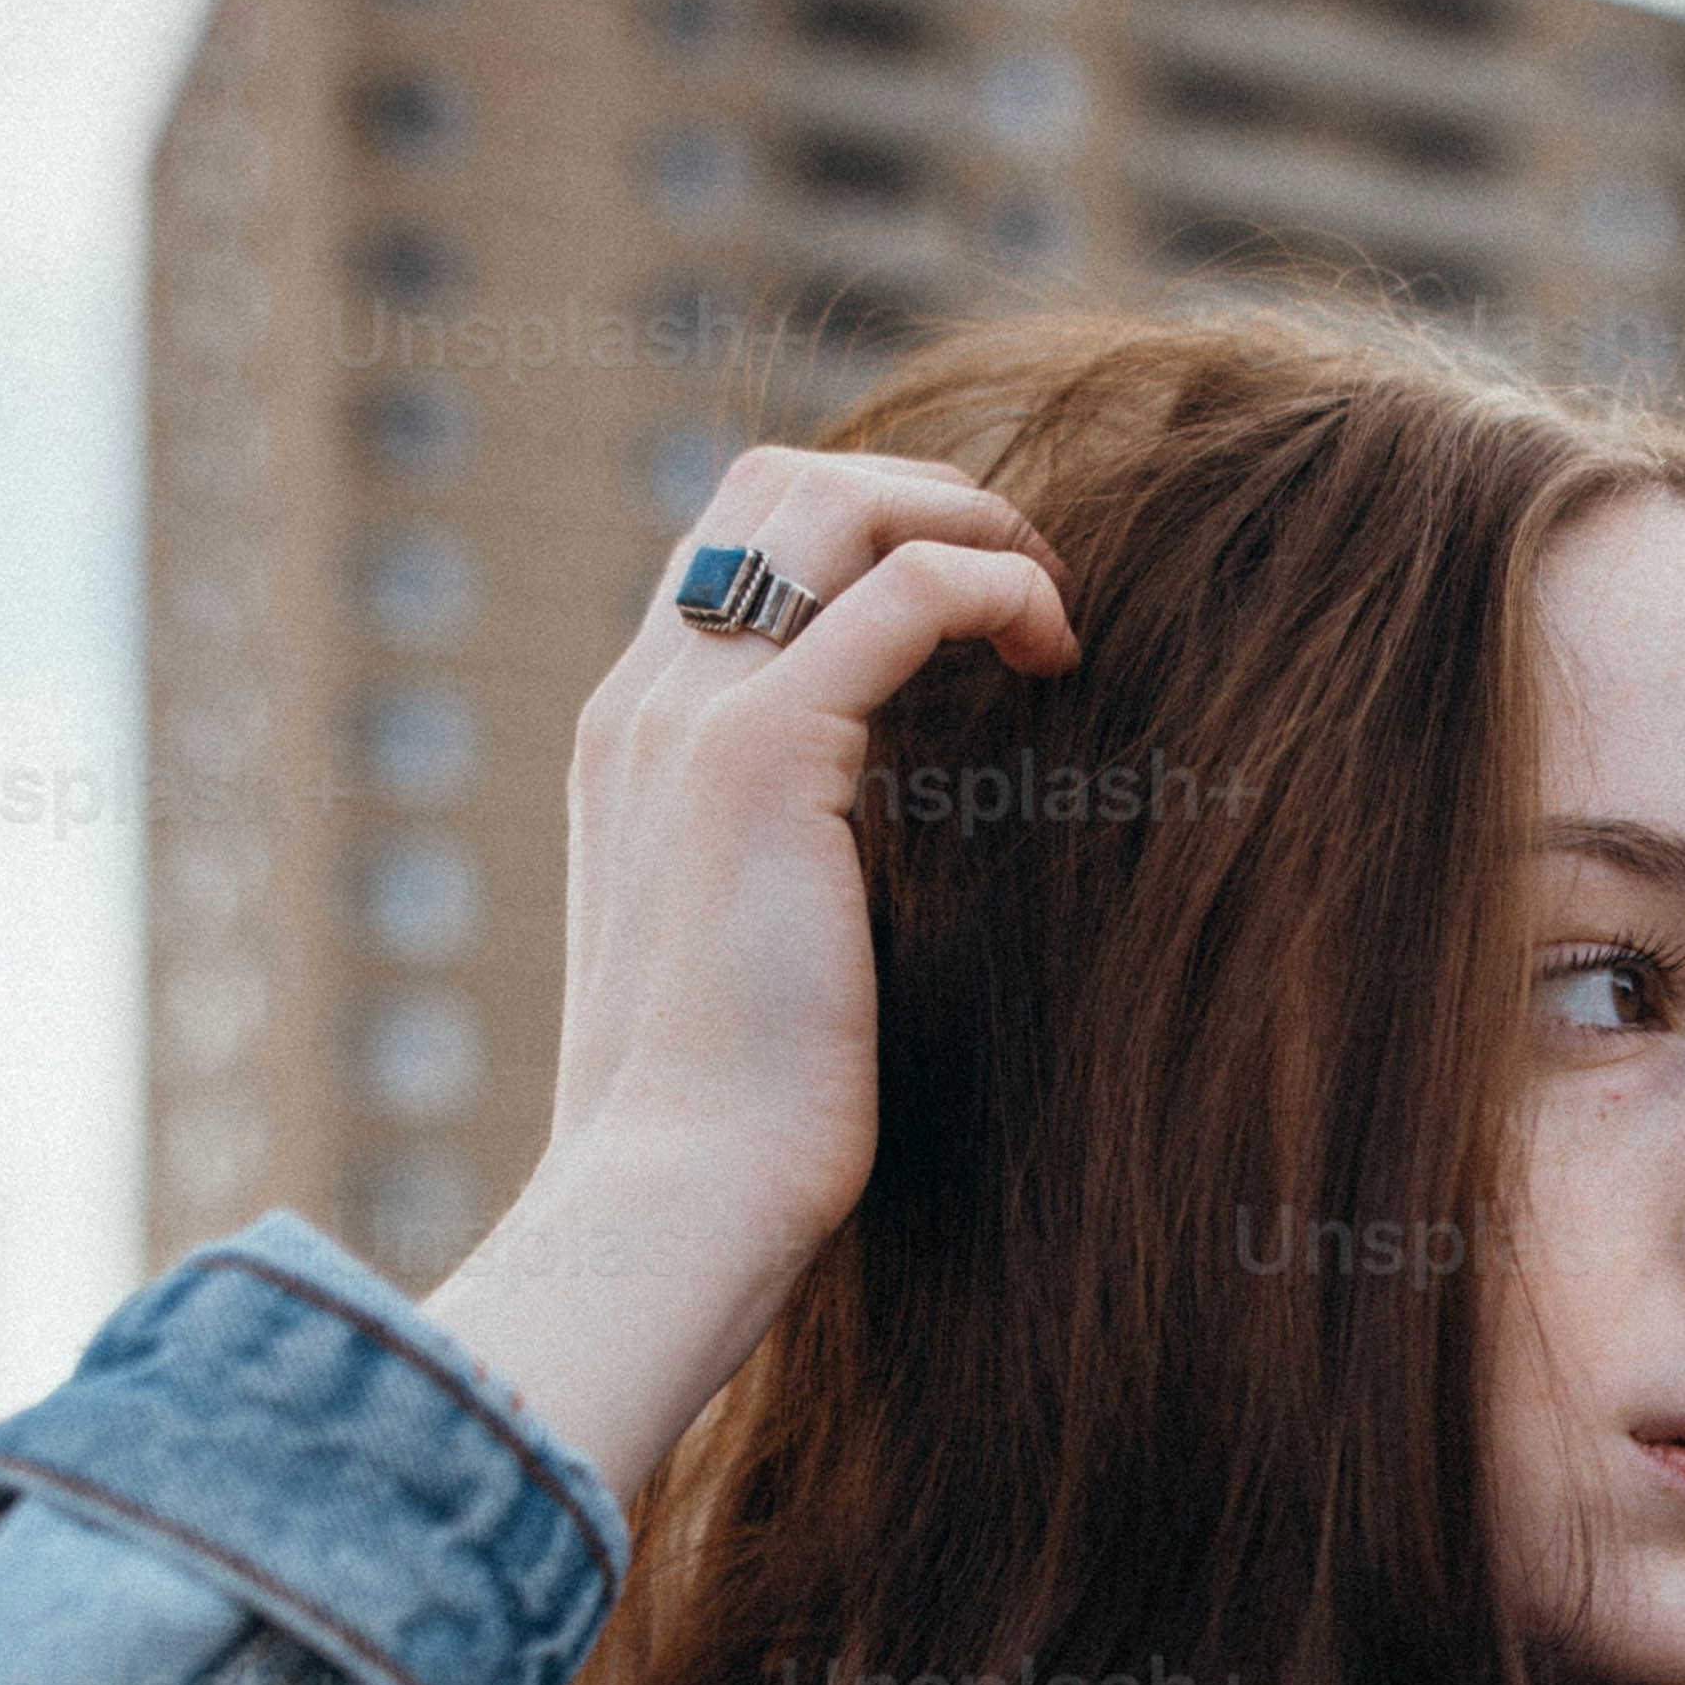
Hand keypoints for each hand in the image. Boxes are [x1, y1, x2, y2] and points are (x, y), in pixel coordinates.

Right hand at [429, 440, 1076, 1498]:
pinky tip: (1054, 653)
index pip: (734, 551)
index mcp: (629, 743)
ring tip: (1053, 610)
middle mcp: (645, 703)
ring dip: (966, 520)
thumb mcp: (746, 961)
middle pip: (775, 485)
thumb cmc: (726, 1126)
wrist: (670, 1199)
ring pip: (829, 502)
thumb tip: (868, 873)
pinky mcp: (762, 757)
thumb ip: (782, 872)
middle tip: (1032, 584)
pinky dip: (994, 585)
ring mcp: (691, 718)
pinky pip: (900, 592)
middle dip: (920, 496)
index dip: (865, 538)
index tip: (976, 615)